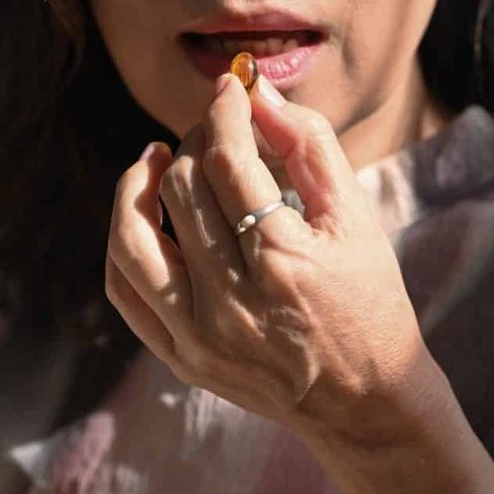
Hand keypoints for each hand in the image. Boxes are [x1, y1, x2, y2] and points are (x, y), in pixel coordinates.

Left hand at [105, 73, 434, 448]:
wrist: (363, 402)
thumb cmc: (368, 300)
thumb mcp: (356, 219)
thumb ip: (310, 145)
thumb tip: (258, 91)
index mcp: (285, 261)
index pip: (230, 163)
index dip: (224, 113)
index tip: (229, 91)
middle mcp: (235, 302)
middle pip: (182, 191)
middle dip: (193, 144)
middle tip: (211, 132)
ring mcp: (200, 335)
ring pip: (133, 240)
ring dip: (136, 187)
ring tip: (154, 161)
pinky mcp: (181, 358)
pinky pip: (125, 291)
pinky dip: (126, 243)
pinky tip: (144, 215)